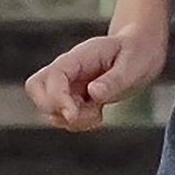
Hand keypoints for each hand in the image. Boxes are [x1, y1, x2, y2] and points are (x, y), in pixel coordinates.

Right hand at [25, 28, 165, 131]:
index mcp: (78, 58)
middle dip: (54, 108)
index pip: (52, 77)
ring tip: (98, 112)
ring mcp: (67, 85)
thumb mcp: (132, 66)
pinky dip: (78, 123)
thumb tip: (93, 93)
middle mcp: (67, 70)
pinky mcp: (72, 98)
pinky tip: (97, 113)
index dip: (57, 98)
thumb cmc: (136, 53)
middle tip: (84, 112)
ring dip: (71, 119)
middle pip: (35, 88)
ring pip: (50, 109)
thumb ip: (113, 80)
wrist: (139, 51)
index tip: (74, 114)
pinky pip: (63, 117)